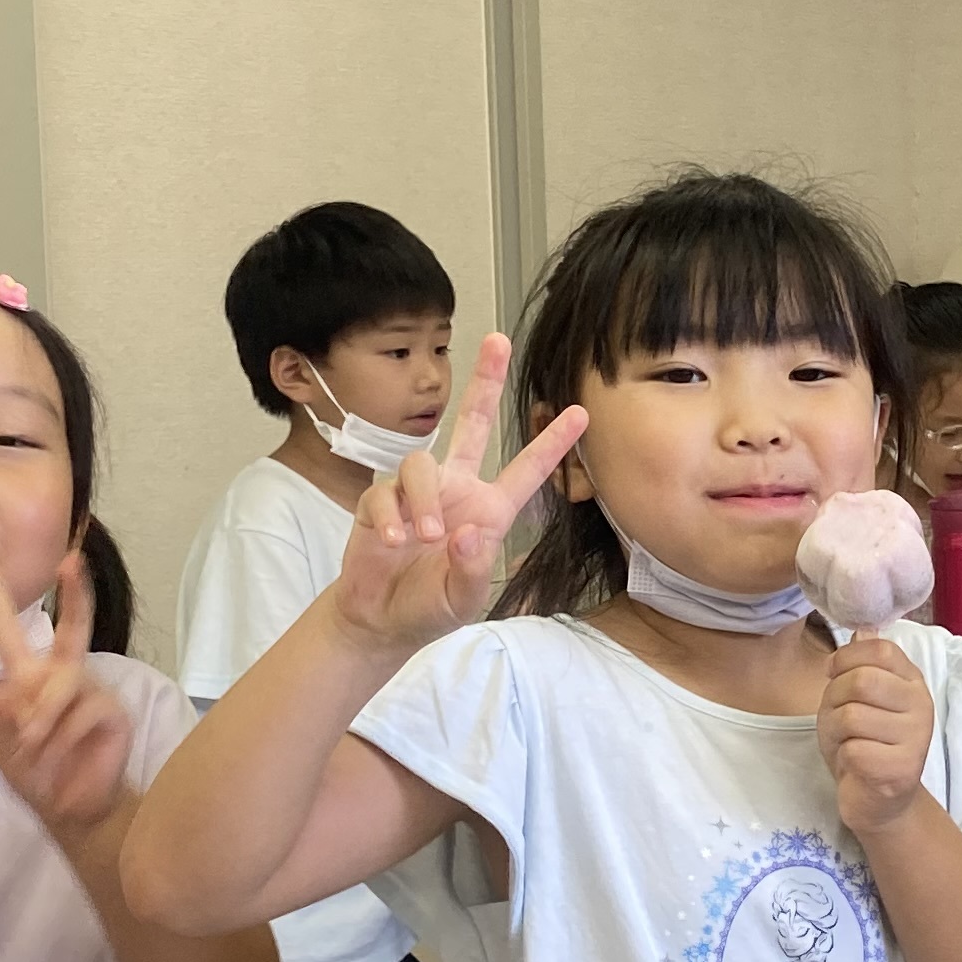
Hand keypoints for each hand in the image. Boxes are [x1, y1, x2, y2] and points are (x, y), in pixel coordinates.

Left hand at [0, 555, 134, 838]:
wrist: (72, 810)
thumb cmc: (37, 775)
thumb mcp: (5, 747)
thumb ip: (0, 718)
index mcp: (31, 679)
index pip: (10, 634)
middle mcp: (64, 677)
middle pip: (71, 629)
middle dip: (74, 595)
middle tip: (70, 561)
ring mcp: (92, 692)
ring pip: (64, 683)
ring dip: (41, 719)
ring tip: (33, 747)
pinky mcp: (112, 713)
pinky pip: (83, 712)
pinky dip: (61, 736)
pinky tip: (58, 756)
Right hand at [337, 333, 588, 655]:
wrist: (380, 620)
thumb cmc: (430, 607)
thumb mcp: (462, 600)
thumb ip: (472, 570)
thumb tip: (468, 532)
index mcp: (489, 511)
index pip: (526, 471)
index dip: (553, 443)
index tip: (581, 413)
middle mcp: (456, 491)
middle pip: (471, 423)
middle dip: (484, 381)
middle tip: (498, 341)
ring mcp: (417, 493)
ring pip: (420, 463)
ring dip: (422, 501)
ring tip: (423, 538)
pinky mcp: (380, 502)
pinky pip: (384, 493)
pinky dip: (389, 518)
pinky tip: (392, 543)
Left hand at [818, 633, 939, 838]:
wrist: (878, 801)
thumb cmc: (864, 744)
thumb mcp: (857, 698)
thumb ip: (862, 665)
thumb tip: (863, 628)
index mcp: (913, 682)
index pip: (881, 650)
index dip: (847, 658)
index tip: (835, 675)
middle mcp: (921, 706)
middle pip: (862, 680)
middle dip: (834, 699)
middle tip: (837, 719)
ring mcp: (916, 738)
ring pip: (852, 716)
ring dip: (834, 732)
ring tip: (846, 744)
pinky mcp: (901, 770)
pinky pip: (853, 750)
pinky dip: (842, 757)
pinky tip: (853, 766)